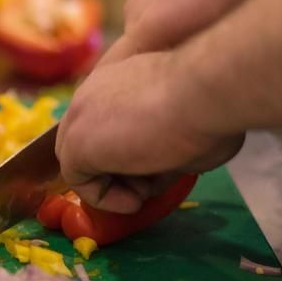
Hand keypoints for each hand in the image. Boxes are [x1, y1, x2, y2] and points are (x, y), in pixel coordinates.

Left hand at [56, 49, 243, 213]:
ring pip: (85, 159)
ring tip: (147, 190)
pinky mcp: (74, 143)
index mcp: (120, 81)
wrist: (200, 95)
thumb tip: (167, 168)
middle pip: (94, 140)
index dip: (133, 150)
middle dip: (120, 168)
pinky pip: (77, 179)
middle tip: (152, 182)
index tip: (160, 167)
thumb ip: (167, 147)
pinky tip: (133, 199)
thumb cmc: (206, 108)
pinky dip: (103, 197)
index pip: (111, 121)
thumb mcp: (187, 131)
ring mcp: (79, 115)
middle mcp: (95, 92)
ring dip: (114, 182)